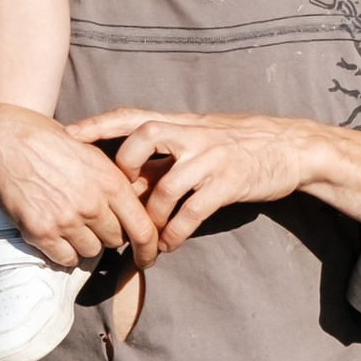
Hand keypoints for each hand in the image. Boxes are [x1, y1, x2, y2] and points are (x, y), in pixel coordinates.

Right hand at [0, 105, 164, 269]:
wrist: (5, 141)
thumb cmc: (49, 144)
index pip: (144, 228)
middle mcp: (92, 203)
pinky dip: (62, 251)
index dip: (149, 249)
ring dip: (82, 243)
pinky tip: (53, 231)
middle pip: (115, 240)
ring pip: (91, 252)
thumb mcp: (92, 154)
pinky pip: (65, 258)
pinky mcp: (42, 232)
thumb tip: (133, 212)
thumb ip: (115, 183)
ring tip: (66, 220)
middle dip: (106, 234)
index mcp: (111, 181)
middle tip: (88, 220)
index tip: (147, 258)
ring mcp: (67, 219)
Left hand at [71, 108, 360, 239]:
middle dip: (122, 170)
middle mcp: (193, 134)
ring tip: (145, 239)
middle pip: (143, 138)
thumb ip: (167, 152)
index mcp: (181, 122)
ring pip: (166, 185)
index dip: (98, 124)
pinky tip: (169, 245)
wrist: (292, 148)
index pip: (132, 116)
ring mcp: (211, 157)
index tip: (67, 134)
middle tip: (115, 199)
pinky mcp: (229, 182)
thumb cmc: (241, 144)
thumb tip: (128, 177)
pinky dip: (176, 232)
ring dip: (150, 217)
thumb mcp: (201, 138)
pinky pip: (193, 211)